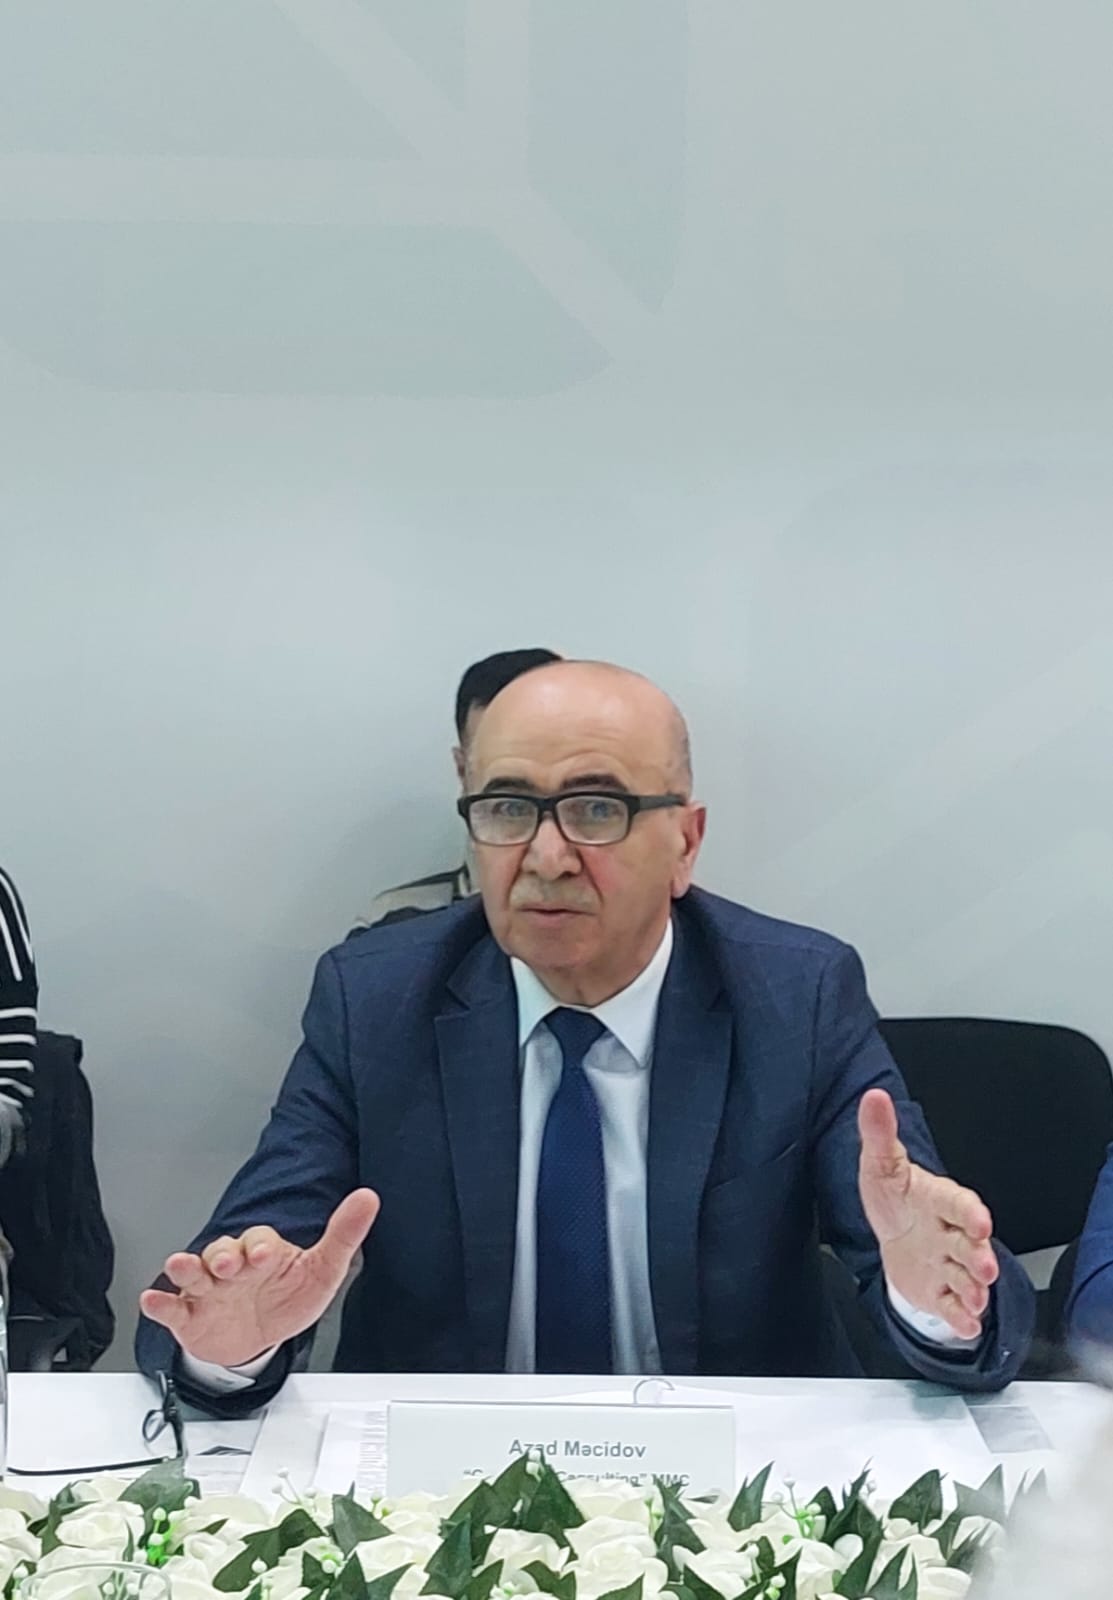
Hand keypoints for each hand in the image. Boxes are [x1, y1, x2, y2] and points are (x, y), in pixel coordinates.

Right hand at [139, 1189, 379, 1366]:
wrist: (259, 1341)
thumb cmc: (286, 1298)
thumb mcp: (321, 1270)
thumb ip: (343, 1235)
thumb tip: (368, 1198)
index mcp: (263, 1253)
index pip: (260, 1240)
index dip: (262, 1246)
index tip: (267, 1254)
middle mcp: (233, 1267)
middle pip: (221, 1251)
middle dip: (223, 1255)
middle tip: (228, 1263)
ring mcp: (209, 1291)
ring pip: (193, 1273)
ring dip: (186, 1268)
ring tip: (180, 1265)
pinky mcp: (191, 1317)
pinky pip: (172, 1309)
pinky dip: (160, 1304)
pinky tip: (153, 1300)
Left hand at [857, 1089, 997, 1338]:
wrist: (892, 1234)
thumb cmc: (895, 1197)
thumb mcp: (881, 1164)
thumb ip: (879, 1133)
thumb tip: (873, 1097)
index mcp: (939, 1200)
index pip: (960, 1203)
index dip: (971, 1212)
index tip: (980, 1220)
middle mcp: (950, 1233)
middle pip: (969, 1245)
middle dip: (979, 1257)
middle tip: (985, 1268)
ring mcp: (947, 1264)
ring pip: (966, 1278)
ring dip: (974, 1290)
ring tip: (978, 1298)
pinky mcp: (939, 1291)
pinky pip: (953, 1305)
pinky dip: (961, 1318)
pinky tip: (968, 1324)